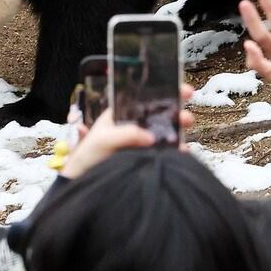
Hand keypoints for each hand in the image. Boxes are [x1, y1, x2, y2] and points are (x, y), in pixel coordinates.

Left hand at [62, 84, 195, 178]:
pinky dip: (176, 150)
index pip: (146, 98)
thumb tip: (150, 137)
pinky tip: (182, 150)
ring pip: (165, 131)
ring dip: (178, 129)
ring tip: (185, 130)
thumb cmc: (88, 155)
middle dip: (176, 111)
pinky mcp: (147, 158)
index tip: (183, 90)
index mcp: (123, 113)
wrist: (84, 180)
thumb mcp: (103, 138)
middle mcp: (135, 125)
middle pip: (160, 113)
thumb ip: (126, 134)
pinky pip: (166, 152)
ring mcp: (142, 142)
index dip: (166, 91)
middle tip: (186, 116)